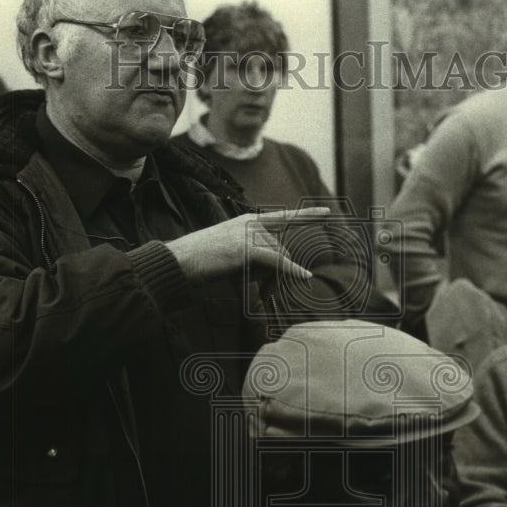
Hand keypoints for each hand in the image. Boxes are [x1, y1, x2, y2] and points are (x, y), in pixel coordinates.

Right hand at [166, 207, 330, 281]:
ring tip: (257, 294)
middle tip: (266, 295)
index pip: (283, 217)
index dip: (307, 215)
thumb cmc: (204, 261)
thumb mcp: (234, 257)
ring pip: (278, 261)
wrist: (181, 261)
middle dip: (278, 275)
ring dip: (271, 282)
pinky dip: (292, 270)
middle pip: (282, 250)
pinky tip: (305, 277)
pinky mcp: (247, 249)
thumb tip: (276, 276)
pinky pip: (277, 262)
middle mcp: (252, 223)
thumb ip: (256, 260)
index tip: (326, 211)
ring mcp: (249, 234)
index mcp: (248, 222)